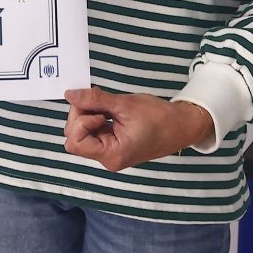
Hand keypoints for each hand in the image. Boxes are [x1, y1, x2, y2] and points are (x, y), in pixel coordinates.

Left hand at [62, 87, 212, 171]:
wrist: (182, 125)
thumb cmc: (159, 117)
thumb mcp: (125, 104)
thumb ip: (95, 100)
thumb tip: (70, 94)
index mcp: (112, 155)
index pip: (75, 142)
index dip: (81, 122)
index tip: (100, 112)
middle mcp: (108, 158)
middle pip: (76, 137)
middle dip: (81, 115)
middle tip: (99, 102)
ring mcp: (111, 153)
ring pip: (83, 133)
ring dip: (89, 115)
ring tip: (107, 105)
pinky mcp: (114, 145)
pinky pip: (95, 132)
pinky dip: (96, 117)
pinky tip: (109, 109)